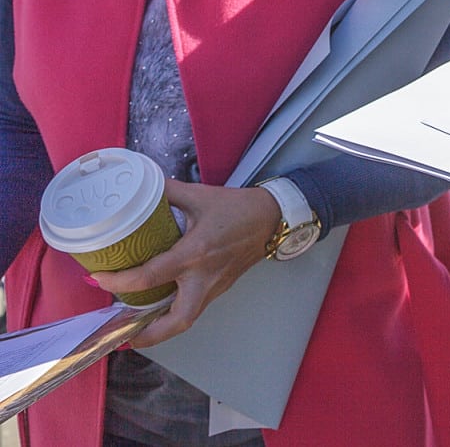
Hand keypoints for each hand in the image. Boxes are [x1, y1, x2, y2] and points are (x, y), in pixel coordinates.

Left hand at [92, 179, 280, 346]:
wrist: (273, 217)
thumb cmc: (238, 207)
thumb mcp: (199, 195)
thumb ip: (166, 193)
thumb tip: (139, 190)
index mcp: (195, 254)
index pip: (149, 277)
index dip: (118, 282)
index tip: (98, 278)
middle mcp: (204, 277)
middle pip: (176, 321)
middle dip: (148, 335)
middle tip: (123, 336)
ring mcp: (214, 286)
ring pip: (186, 319)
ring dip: (160, 330)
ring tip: (136, 329)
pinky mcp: (220, 287)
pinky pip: (193, 307)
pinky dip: (173, 314)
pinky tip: (159, 307)